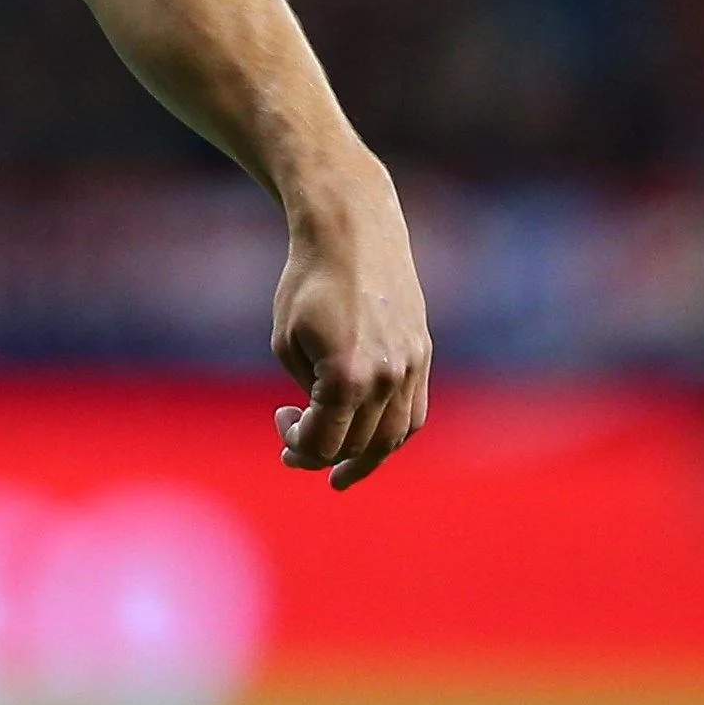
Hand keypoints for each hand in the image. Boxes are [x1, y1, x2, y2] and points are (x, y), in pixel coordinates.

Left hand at [268, 175, 431, 489]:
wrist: (354, 234)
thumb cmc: (308, 284)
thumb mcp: (286, 341)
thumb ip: (307, 393)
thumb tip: (322, 425)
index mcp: (346, 377)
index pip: (325, 441)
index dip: (297, 444)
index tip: (280, 419)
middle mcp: (387, 379)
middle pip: (358, 445)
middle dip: (322, 454)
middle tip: (293, 449)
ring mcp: (411, 368)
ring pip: (394, 437)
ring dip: (366, 458)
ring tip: (342, 471)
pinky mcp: (423, 355)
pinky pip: (414, 413)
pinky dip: (393, 434)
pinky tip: (371, 440)